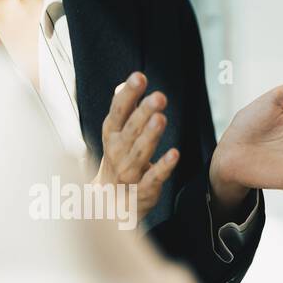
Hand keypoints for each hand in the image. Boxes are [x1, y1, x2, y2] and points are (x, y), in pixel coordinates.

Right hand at [94, 71, 179, 219]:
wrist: (107, 206)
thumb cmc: (117, 164)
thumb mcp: (115, 136)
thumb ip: (122, 112)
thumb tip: (123, 84)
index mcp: (111, 136)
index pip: (117, 112)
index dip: (127, 94)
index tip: (139, 76)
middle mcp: (116, 153)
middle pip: (130, 130)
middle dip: (143, 112)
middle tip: (158, 96)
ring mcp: (128, 173)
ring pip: (139, 153)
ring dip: (150, 136)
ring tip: (161, 119)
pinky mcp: (142, 191)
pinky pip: (152, 178)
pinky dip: (162, 167)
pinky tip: (175, 154)